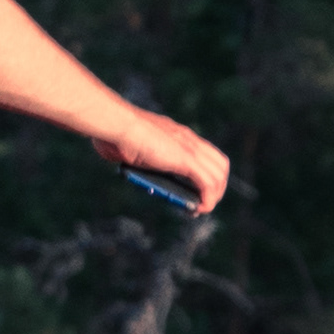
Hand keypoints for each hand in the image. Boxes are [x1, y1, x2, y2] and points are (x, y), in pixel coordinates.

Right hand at [93, 110, 229, 215]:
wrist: (115, 124)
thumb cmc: (113, 134)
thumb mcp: (129, 149)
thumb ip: (132, 156)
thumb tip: (122, 163)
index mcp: (175, 134)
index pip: (205, 153)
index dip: (204, 174)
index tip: (193, 190)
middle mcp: (186, 138)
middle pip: (219, 164)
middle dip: (215, 187)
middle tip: (199, 202)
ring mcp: (188, 147)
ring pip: (219, 174)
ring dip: (213, 196)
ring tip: (198, 208)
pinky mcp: (185, 159)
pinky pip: (208, 184)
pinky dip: (207, 200)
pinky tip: (196, 209)